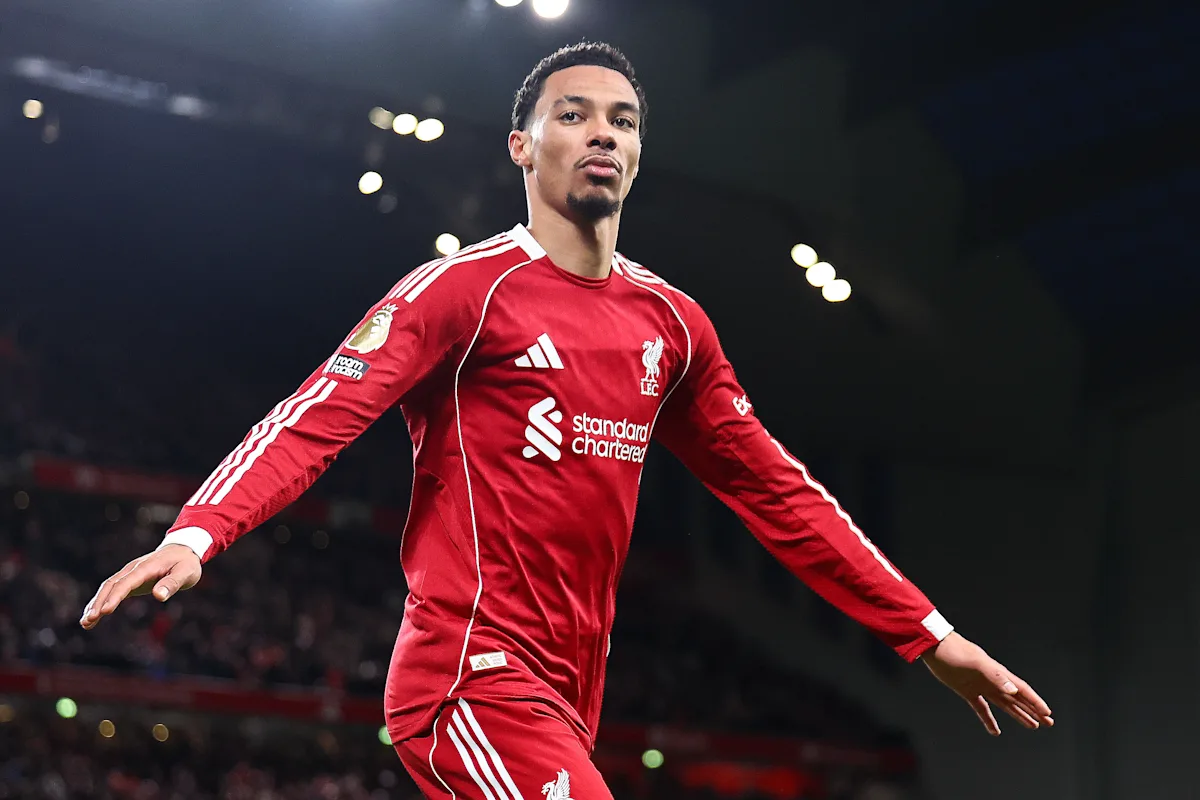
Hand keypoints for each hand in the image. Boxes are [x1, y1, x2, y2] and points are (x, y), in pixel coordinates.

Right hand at [80, 544, 202, 629]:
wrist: (183, 550)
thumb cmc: (186, 563)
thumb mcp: (186, 573)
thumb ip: (172, 583)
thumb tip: (159, 596)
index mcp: (146, 567)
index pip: (127, 583)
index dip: (115, 597)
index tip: (105, 612)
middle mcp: (133, 569)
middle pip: (111, 585)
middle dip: (99, 603)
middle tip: (89, 620)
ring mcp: (130, 574)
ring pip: (108, 588)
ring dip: (95, 604)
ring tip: (85, 623)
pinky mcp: (130, 580)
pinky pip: (112, 591)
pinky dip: (101, 602)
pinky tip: (93, 618)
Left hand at [921, 631, 1052, 735]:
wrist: (934, 646)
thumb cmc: (955, 651)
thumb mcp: (976, 663)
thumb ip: (995, 676)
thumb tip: (1012, 690)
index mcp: (998, 673)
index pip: (1022, 690)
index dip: (1035, 702)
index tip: (1048, 714)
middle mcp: (992, 680)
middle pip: (1017, 698)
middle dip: (1033, 710)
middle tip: (1048, 723)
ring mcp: (980, 686)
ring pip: (1004, 704)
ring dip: (1018, 714)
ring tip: (1033, 726)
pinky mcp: (966, 690)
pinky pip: (982, 708)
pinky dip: (989, 720)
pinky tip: (995, 731)